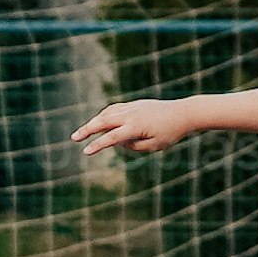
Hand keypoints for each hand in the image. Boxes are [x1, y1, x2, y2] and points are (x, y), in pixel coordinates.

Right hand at [75, 98, 197, 158]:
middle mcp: (131, 115)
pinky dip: (104, 114)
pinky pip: (114, 109)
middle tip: (74, 138)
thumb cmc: (171, 132)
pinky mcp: (134, 104)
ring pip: (107, 113)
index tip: (86, 151)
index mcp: (135, 127)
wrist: (183, 113)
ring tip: (83, 132)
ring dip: (93, 122)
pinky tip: (99, 121)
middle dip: (87, 130)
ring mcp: (131, 107)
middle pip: (103, 122)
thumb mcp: (154, 145)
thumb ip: (134, 146)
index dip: (97, 145)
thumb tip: (118, 142)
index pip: (112, 137)